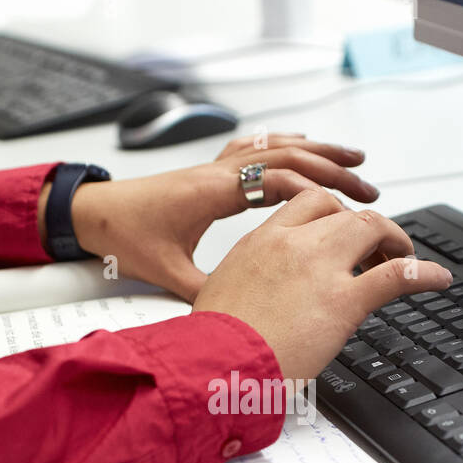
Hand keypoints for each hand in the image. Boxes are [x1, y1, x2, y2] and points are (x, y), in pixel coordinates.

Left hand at [39, 134, 379, 300]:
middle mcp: (217, 172)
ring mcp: (214, 167)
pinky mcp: (210, 170)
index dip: (317, 192)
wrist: (92, 213)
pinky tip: (305, 148)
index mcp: (211, 193)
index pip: (276, 180)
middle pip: (287, 157)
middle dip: (333, 169)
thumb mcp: (166, 273)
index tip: (349, 209)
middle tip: (370, 187)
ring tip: (355, 160)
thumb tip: (238, 317)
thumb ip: (205, 292)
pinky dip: (287, 145)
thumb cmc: (125, 237)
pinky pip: (256, 147)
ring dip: (318, 151)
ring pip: (276, 146)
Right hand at [192, 188, 452, 380]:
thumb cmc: (209, 346)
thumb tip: (249, 301)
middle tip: (378, 249)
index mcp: (259, 242)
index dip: (334, 214)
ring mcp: (320, 269)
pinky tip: (437, 278)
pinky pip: (397, 275)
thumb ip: (244, 285)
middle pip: (344, 212)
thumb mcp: (218, 297)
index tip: (343, 229)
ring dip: (394, 240)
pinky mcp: (344, 301)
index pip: (308, 204)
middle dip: (367, 227)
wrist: (212, 368)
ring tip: (405, 256)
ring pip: (372, 229)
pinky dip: (424, 273)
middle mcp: (292, 244)